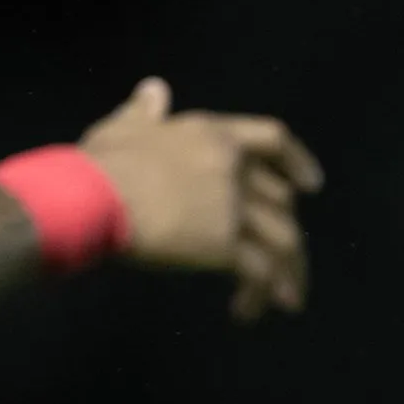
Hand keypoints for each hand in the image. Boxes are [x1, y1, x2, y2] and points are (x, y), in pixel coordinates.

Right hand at [81, 77, 324, 320]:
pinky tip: (246, 313)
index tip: (313, 186)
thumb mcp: (121, 127)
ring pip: (283, 240)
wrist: (90, 197)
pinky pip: (259, 273)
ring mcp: (232, 204)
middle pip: (282, 202)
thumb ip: (143, 111)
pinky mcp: (225, 242)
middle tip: (288, 267)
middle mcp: (232, 165)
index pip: (273, 139)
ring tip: (285, 303)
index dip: (297, 162)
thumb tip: (154, 90)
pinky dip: (260, 295)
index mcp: (212, 133)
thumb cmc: (97, 165)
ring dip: (288, 275)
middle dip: (289, 236)